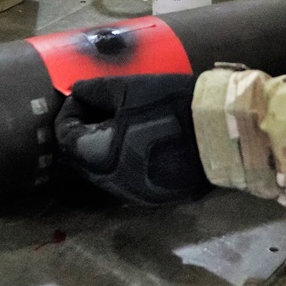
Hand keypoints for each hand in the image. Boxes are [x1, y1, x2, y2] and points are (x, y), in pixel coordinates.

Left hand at [54, 73, 207, 205]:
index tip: (84, 95)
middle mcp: (111, 183)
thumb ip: (94, 90)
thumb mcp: (128, 88)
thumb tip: (77, 92)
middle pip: (81, 158)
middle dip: (85, 130)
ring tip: (120, 121)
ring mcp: (134, 194)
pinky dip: (123, 159)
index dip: (71, 112)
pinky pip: (126, 178)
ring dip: (103, 147)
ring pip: (103, 171)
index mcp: (99, 158)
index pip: (66, 137)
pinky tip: (139, 140)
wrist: (220, 131)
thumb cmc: (170, 106)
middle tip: (100, 106)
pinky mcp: (154, 196)